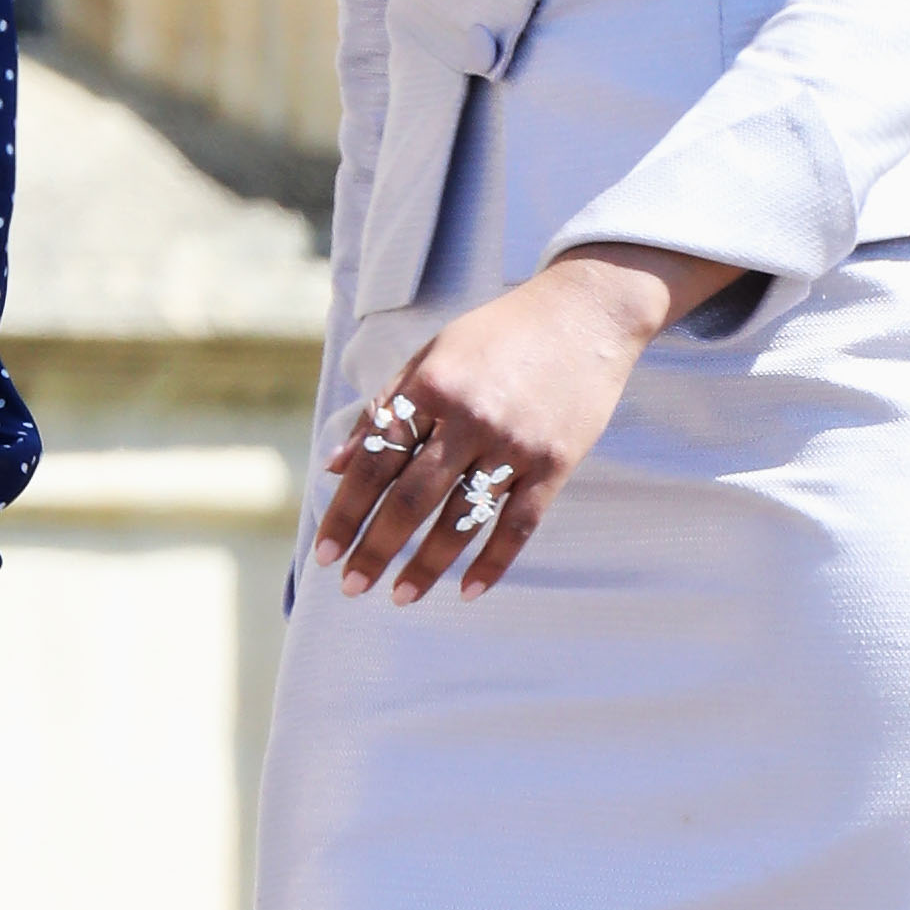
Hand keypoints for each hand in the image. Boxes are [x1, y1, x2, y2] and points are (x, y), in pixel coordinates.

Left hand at [313, 243, 742, 603]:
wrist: (585, 313)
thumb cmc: (499, 334)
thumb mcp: (431, 355)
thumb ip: (384, 408)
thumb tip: (335, 465)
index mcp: (430, 386)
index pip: (374, 462)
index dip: (345, 511)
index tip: (324, 552)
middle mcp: (469, 417)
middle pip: (411, 498)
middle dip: (376, 548)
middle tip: (352, 587)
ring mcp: (515, 443)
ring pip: (462, 519)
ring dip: (427, 565)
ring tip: (401, 596)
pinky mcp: (555, 462)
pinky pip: (518, 524)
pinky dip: (492, 562)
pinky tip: (467, 591)